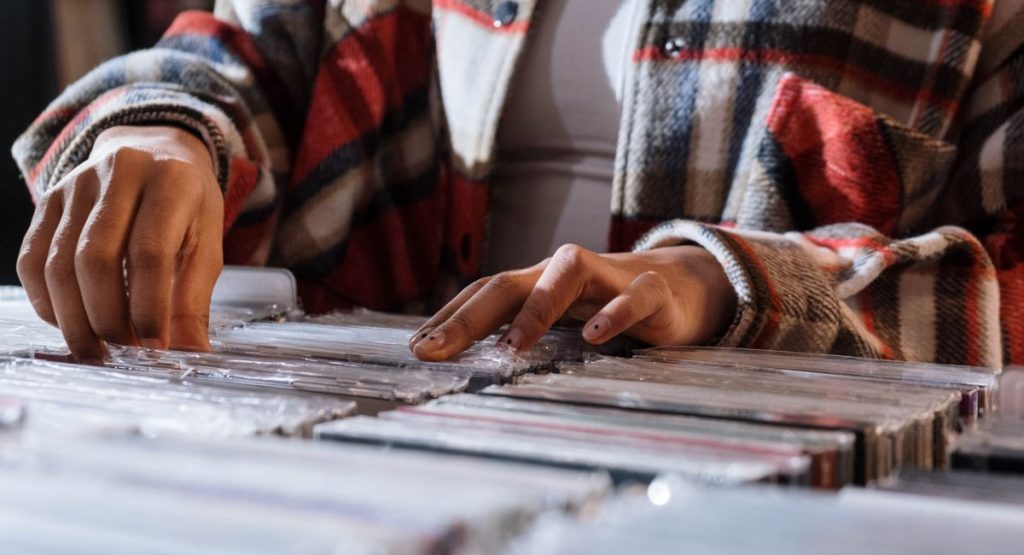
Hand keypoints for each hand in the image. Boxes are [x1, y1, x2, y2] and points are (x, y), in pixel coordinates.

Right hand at [17, 125, 223, 360]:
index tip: (155, 348)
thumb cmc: (187, 207)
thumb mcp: (207, 245)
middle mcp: (120, 173)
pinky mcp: (48, 199)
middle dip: (108, 318)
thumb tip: (190, 354)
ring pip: (58, 262)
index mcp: (171, 181)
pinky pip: (33, 259)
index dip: (149, 307)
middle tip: (125, 354)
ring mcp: (76, 183)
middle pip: (96, 259)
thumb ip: (195, 299)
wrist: (155, 152)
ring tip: (98, 352)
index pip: (150, 252)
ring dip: (74, 318)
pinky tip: (72, 325)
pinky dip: (48, 302)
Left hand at [410, 244, 736, 360]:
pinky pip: (633, 296)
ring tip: (512, 346)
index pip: (483, 293)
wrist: (678, 287)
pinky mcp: (651, 292)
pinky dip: (614, 313)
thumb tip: (459, 361)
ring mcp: (608, 278)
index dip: (448, 316)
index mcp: (536, 283)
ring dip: (536, 308)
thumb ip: (518, 333)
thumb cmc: (604, 307)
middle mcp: (563, 273)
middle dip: (468, 316)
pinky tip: (595, 337)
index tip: (416, 347)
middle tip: (436, 349)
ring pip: (566, 273)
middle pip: (508, 283)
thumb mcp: (558, 321)